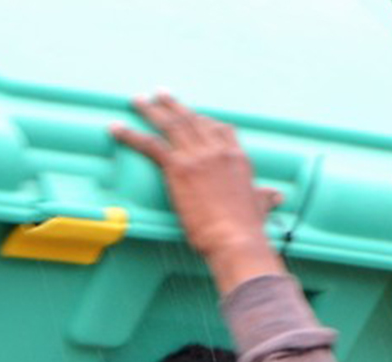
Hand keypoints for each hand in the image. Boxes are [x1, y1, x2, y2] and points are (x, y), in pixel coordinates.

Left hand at [110, 91, 286, 291]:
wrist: (236, 237)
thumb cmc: (248, 228)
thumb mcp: (261, 204)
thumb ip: (265, 196)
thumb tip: (276, 196)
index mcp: (237, 157)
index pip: (220, 129)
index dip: (203, 120)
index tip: (192, 115)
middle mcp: (217, 150)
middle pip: (192, 119)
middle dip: (174, 105)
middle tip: (159, 94)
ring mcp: (197, 156)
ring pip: (170, 124)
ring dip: (151, 110)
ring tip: (137, 100)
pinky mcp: (179, 168)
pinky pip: (150, 144)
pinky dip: (130, 134)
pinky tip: (116, 128)